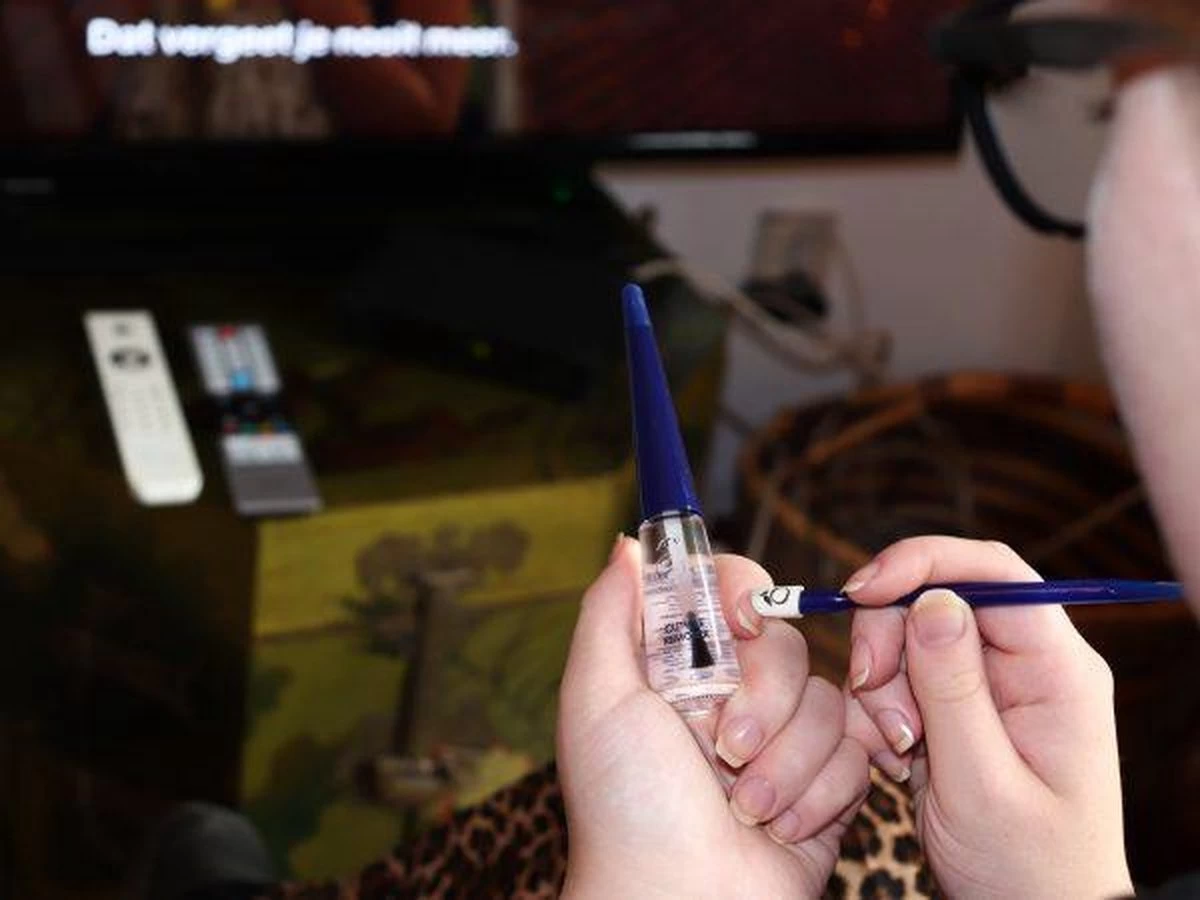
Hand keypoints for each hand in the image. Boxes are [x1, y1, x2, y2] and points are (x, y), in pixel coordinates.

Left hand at [557, 537, 867, 898]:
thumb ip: (610, 612)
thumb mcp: (598, 698)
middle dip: (761, 700)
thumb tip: (630, 544)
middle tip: (723, 750)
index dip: (743, 594)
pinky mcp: (824, 784)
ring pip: (823, 700)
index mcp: (678, 669)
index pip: (729, 592)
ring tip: (746, 806)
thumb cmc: (628, 807)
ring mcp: (780, 741)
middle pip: (785, 643)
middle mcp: (732, 697)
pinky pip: (854, 749)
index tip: (738, 623)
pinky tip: (779, 827)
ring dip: (786, 761)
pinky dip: (819, 792)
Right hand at [842, 536, 1132, 898]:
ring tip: (897, 749)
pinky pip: (897, 677)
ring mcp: (987, 686)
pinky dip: (879, 710)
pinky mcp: (954, 708)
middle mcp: (1025, 665)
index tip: (862, 590)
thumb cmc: (1025, 869)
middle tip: (873, 696)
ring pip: (906, 637)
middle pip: (937, 596)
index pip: (995, 573)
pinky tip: (896, 759)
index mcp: (1057, 671)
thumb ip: (955, 690)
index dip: (923, 564)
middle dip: (888, 637)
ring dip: (881, 685)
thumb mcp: (982, 785)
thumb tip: (933, 600)